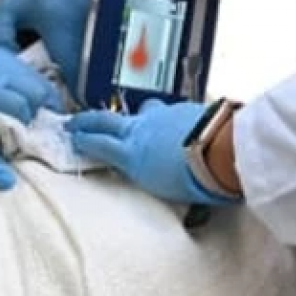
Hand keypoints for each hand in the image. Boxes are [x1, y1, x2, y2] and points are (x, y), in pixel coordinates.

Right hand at [0, 46, 57, 189]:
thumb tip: (24, 115)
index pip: (38, 82)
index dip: (42, 108)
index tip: (40, 130)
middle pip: (35, 96)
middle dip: (36, 123)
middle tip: (26, 145)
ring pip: (17, 113)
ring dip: (19, 138)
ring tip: (11, 155)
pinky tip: (3, 181)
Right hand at [67, 100, 230, 206]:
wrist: (222, 150)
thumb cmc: (194, 179)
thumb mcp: (164, 188)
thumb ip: (150, 175)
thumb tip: (151, 174)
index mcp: (131, 153)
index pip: (99, 144)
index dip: (83, 140)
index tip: (73, 137)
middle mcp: (141, 129)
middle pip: (106, 121)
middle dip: (88, 120)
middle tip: (76, 120)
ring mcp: (162, 114)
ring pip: (141, 110)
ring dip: (136, 116)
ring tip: (138, 121)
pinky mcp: (183, 107)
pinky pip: (168, 110)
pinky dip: (165, 117)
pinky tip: (176, 124)